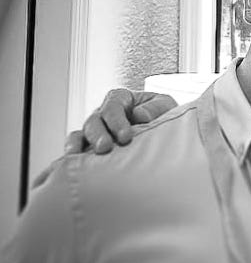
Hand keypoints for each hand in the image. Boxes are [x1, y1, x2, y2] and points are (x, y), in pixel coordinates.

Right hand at [63, 89, 177, 154]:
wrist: (166, 134)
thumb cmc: (165, 116)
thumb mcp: (165, 106)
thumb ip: (154, 108)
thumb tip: (139, 115)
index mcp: (121, 99)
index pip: (113, 106)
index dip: (117, 121)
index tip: (126, 137)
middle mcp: (104, 113)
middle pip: (94, 120)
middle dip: (99, 135)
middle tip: (105, 147)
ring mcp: (96, 130)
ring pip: (82, 134)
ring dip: (82, 145)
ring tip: (86, 159)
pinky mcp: (92, 146)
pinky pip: (78, 147)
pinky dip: (74, 154)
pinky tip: (73, 163)